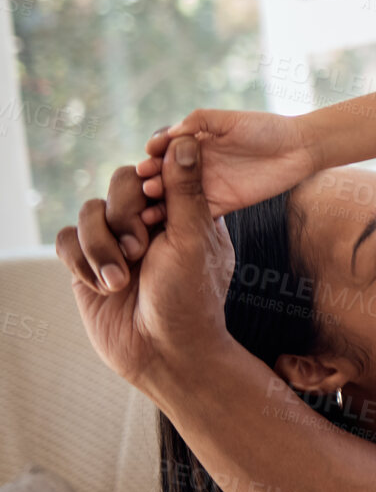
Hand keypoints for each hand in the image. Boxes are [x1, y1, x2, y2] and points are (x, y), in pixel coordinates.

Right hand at [55, 140, 234, 394]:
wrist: (165, 352)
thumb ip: (186, 189)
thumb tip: (186, 139)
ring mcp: (115, 241)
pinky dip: (81, 260)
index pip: (158, 168)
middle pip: (120, 183)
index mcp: (183, 208)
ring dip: (102, 244)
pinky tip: (103, 286)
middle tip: (140, 246)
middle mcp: (148, 220)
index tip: (155, 203)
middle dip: (125, 213)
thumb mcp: (193, 238)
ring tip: (121, 278)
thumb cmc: (191, 297)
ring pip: (89, 211)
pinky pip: (65, 240)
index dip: (151, 177)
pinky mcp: (86, 264)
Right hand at [135, 108, 316, 216]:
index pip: (165, 149)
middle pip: (165, 174)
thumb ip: (201, 121)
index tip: (149, 156)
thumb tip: (171, 132)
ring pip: (174, 196)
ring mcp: (206, 186)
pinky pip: (194, 214)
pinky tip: (166, 219)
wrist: (299, 149)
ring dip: (160, 199)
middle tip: (146, 183)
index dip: (155, 153)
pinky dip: (179, 218)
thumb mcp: (231, 120)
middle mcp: (195, 165)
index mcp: (195, 142)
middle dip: (153, 178)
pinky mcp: (220, 205)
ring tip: (151, 200)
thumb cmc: (266, 128)